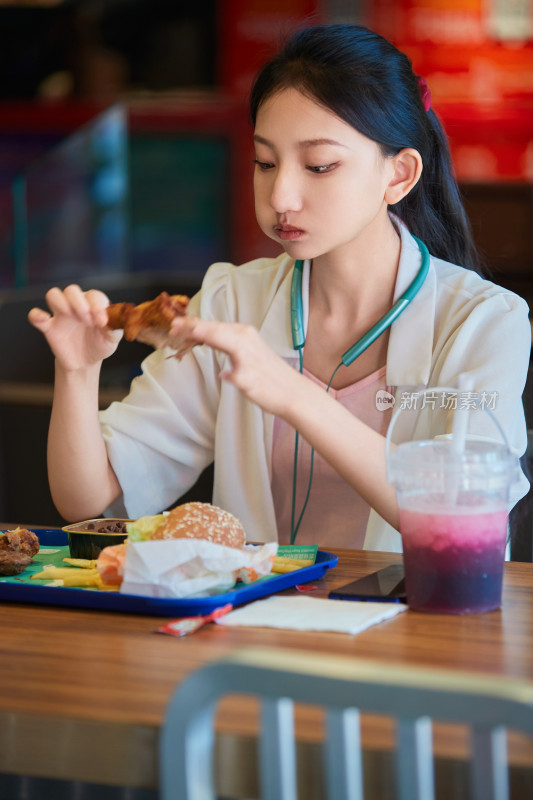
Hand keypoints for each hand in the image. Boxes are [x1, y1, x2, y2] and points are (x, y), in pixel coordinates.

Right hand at [28, 285, 122, 371]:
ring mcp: (61, 315)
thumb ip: (115, 329)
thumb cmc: (100, 345)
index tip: (102, 322)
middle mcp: (76, 305)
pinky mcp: (49, 327)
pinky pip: (35, 316)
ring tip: (72, 319)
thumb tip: (112, 323)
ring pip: (53, 295)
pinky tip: (44, 320)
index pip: (93, 295)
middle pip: (72, 290)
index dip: (97, 305)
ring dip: (62, 303)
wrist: (86, 362)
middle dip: (79, 303)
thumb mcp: (112, 339)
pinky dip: (36, 315)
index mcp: (93, 305)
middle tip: (88, 322)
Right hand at [169, 317, 299, 415]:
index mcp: (241, 342)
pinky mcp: (248, 342)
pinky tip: (203, 335)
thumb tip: (226, 372)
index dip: (191, 329)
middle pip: (212, 326)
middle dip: (191, 325)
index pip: (211, 332)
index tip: (174, 327)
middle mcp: (244, 334)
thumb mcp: (251, 385)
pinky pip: (224, 332)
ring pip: (217, 327)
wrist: (292, 392)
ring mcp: (247, 336)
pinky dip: (210, 332)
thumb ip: (237, 376)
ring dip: (199, 327)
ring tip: (181, 328)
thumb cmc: (271, 390)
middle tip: (172, 326)